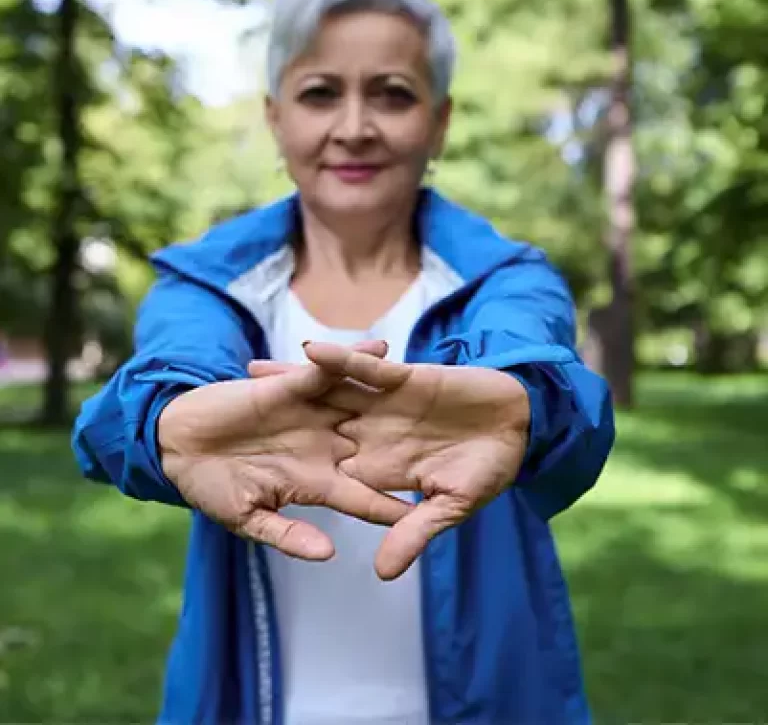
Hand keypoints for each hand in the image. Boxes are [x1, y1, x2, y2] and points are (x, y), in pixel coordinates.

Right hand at [159, 340, 410, 561]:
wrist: (177, 444)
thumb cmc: (210, 488)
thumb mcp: (247, 519)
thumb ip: (287, 535)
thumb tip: (329, 554)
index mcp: (314, 482)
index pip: (364, 496)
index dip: (394, 505)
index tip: (430, 514)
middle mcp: (321, 447)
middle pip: (375, 447)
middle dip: (412, 446)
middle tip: (454, 445)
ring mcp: (310, 416)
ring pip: (361, 405)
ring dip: (395, 396)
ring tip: (435, 384)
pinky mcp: (291, 387)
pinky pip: (328, 371)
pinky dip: (354, 361)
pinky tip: (384, 351)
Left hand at [249, 342, 529, 579]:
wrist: (519, 424)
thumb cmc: (490, 469)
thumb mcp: (453, 506)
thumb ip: (416, 532)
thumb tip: (381, 573)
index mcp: (380, 471)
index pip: (325, 474)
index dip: (285, 474)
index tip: (243, 475)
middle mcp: (374, 436)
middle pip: (312, 428)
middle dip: (272, 423)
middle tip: (224, 418)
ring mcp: (385, 406)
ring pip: (330, 393)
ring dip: (292, 384)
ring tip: (248, 375)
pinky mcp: (403, 378)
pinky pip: (366, 369)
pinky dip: (341, 361)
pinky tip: (308, 353)